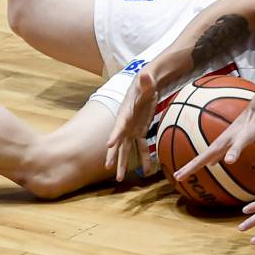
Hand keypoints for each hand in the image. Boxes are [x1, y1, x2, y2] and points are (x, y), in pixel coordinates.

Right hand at [106, 67, 158, 181]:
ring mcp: (131, 129)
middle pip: (117, 142)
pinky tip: (145, 170)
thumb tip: (145, 75)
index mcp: (125, 113)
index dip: (114, 135)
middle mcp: (125, 124)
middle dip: (113, 155)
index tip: (109, 145)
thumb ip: (146, 81)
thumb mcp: (146, 82)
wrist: (146, 86)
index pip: (118, 125)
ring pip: (125, 149)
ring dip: (122, 163)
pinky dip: (143, 158)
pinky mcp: (139, 132)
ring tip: (118, 179)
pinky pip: (140, 147)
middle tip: (108, 168)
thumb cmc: (145, 83)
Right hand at [172, 101, 254, 180]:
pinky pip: (216, 154)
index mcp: (219, 145)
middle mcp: (219, 144)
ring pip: (207, 156)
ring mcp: (224, 143)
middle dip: (189, 168)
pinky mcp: (231, 142)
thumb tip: (228, 161)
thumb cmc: (252, 126)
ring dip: (197, 164)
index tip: (178, 177)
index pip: (201, 160)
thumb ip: (236, 150)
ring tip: (189, 171)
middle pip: (200, 159)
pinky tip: (213, 164)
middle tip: (177, 177)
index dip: (189, 169)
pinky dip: (211, 160)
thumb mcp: (245, 139)